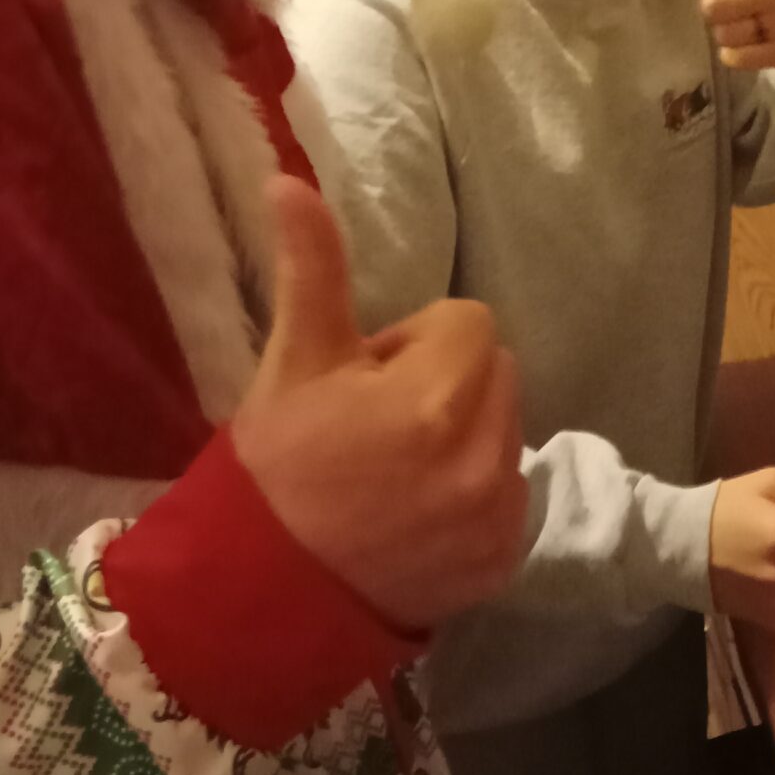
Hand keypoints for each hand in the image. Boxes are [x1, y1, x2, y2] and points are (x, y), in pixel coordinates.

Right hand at [235, 179, 526, 631]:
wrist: (264, 595)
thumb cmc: (276, 471)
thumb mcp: (291, 363)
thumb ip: (312, 269)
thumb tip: (291, 179)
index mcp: (435, 398)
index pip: (468, 323)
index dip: (413, 344)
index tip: (366, 382)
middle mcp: (481, 458)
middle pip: (497, 372)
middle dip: (447, 382)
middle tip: (378, 424)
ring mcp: (496, 515)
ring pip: (507, 429)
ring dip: (465, 433)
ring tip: (396, 470)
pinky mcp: (501, 561)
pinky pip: (510, 494)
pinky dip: (475, 494)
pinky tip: (417, 514)